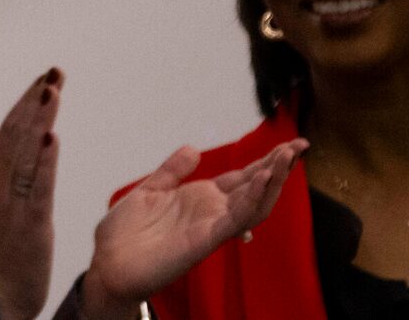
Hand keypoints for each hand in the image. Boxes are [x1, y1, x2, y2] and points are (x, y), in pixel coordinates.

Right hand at [0, 69, 61, 319]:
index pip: (7, 129)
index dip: (24, 101)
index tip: (42, 77)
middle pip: (16, 134)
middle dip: (35, 100)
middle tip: (53, 72)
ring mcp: (12, 204)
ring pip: (25, 154)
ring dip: (40, 120)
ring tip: (53, 91)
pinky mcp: (29, 224)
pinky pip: (37, 188)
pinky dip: (44, 161)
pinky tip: (53, 138)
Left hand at [73, 138, 303, 319]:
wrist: (108, 263)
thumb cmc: (126, 234)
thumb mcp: (150, 191)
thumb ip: (172, 171)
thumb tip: (192, 149)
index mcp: (202, 198)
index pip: (243, 177)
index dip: (267, 162)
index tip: (291, 144)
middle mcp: (212, 212)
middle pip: (255, 188)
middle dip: (279, 168)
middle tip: (300, 145)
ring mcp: (211, 226)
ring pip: (253, 204)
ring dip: (271, 181)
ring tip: (286, 157)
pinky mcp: (204, 240)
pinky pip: (234, 220)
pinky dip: (250, 200)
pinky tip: (260, 180)